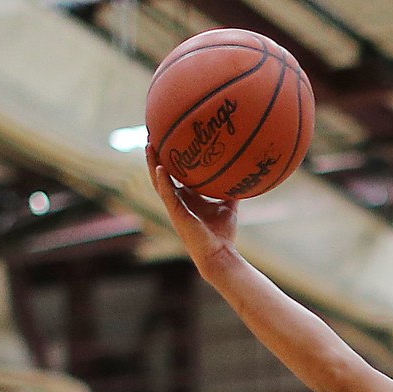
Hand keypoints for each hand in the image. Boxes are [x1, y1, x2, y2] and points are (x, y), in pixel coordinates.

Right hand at [147, 145, 238, 264]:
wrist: (219, 254)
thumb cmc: (223, 235)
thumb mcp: (228, 207)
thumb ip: (231, 192)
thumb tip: (243, 176)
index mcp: (187, 198)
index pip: (175, 175)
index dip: (170, 159)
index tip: (168, 140)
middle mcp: (177, 200)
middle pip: (161, 174)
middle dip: (155, 156)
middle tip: (152, 136)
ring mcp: (174, 207)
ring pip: (158, 182)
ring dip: (152, 164)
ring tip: (149, 145)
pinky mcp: (176, 214)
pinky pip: (167, 194)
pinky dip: (163, 181)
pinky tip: (160, 167)